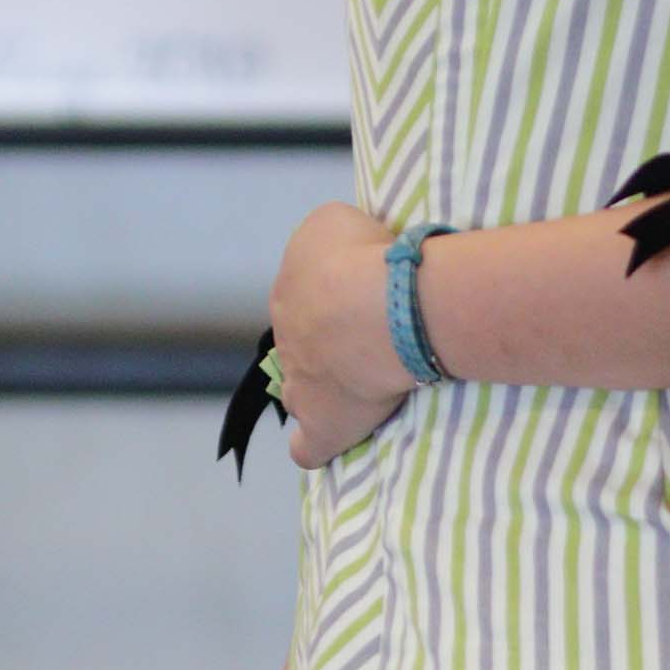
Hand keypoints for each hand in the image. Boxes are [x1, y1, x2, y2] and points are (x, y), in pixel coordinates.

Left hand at [268, 200, 408, 466]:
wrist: (382, 310)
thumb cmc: (364, 259)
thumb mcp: (335, 221)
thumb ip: (327, 239)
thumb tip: (336, 255)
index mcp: (291, 289)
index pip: (304, 298)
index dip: (334, 303)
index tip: (364, 303)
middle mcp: (287, 336)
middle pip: (299, 345)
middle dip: (326, 345)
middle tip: (368, 342)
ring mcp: (300, 384)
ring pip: (296, 393)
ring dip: (315, 392)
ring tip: (350, 391)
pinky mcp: (323, 424)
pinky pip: (307, 447)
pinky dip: (312, 446)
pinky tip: (324, 444)